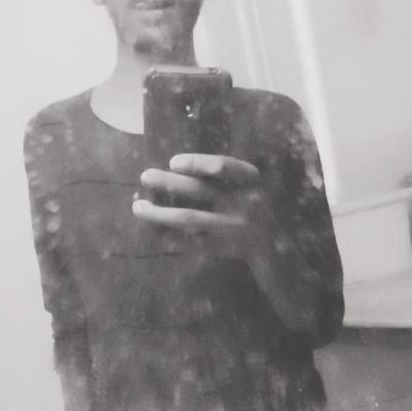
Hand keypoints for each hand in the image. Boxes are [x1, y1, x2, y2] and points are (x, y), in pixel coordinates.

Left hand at [132, 153, 264, 258]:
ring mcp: (229, 229)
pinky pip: (188, 242)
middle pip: (199, 191)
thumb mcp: (249, 184)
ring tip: (138, 207)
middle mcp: (241, 204)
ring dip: (159, 213)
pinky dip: (168, 236)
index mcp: (250, 182)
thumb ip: (222, 175)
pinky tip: (152, 229)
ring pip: (189, 218)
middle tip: (145, 176)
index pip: (225, 167)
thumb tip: (173, 168)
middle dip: (169, 183)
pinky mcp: (220, 248)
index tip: (173, 162)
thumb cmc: (254, 205)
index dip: (197, 163)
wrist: (274, 245)